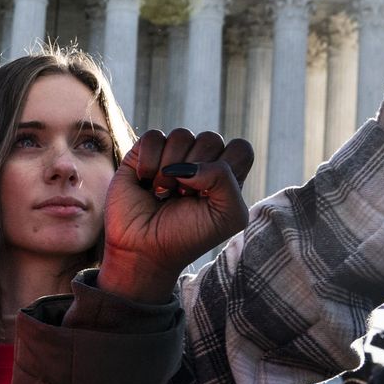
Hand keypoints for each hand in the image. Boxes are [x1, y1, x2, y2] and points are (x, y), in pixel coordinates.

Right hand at [97, 129, 252, 303]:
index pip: (240, 148)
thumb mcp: (227, 216)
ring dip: (170, 168)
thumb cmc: (188, 236)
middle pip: (211, 139)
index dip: (228, 166)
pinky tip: (145, 182)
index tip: (212, 194)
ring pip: (181, 134)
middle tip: (184, 196)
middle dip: (197, 170)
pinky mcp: (143, 154)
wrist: (145, 249)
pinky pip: (153, 136)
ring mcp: (171, 156)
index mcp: (226, 177)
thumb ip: (225, 180)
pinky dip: (149, 160)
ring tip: (163, 192)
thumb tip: (190, 164)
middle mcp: (200, 162)